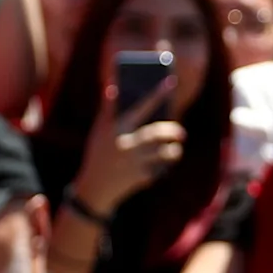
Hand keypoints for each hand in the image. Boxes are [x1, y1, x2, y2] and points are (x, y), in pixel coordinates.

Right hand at [73, 80, 186, 216]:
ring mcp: (134, 162)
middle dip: (172, 131)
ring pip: (165, 152)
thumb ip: (108, 110)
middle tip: (180, 132)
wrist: (93, 190)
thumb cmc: (98, 154)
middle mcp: (126, 144)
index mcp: (116, 129)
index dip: (156, 94)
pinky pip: (161, 168)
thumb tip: (114, 87)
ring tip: (176, 147)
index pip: (140, 107)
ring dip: (174, 150)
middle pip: (157, 132)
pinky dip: (165, 166)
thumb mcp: (99, 132)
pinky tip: (165, 165)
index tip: (171, 82)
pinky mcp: (140, 178)